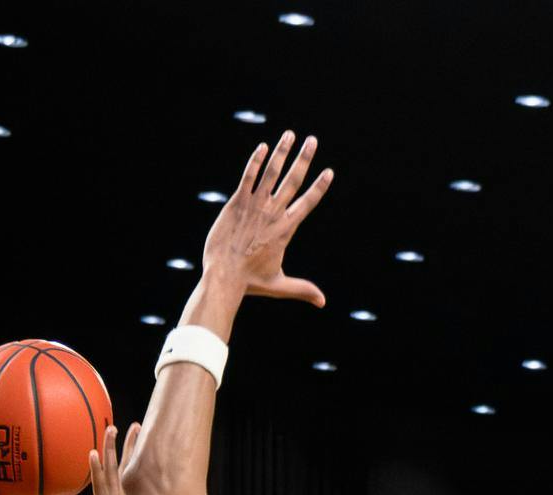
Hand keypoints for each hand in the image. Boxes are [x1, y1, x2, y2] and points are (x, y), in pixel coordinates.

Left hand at [82, 423, 139, 494]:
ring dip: (111, 448)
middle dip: (130, 444)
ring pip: (112, 470)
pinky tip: (93, 453)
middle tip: (136, 424)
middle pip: (126, 465)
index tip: (138, 433)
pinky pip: (98, 484)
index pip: (131, 470)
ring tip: (111, 429)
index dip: (134, 452)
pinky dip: (96, 468)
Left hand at [202, 131, 334, 305]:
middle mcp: (273, 214)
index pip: (308, 203)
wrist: (223, 277)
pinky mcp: (236, 204)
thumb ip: (302, 289)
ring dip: (281, 152)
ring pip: (271, 173)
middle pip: (293, 181)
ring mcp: (254, 206)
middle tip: (313, 140)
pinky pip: (248, 177)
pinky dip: (256, 162)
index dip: (319, 187)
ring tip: (290, 134)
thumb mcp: (280, 285)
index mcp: (285, 230)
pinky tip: (263, 147)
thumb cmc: (251, 282)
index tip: (329, 172)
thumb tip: (323, 302)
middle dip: (304, 159)